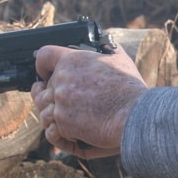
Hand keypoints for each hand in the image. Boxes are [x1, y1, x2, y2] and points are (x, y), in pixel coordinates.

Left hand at [32, 45, 147, 156]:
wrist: (135, 115)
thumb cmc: (130, 89)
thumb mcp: (120, 60)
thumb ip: (106, 49)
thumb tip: (104, 44)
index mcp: (73, 61)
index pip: (44, 56)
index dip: (42, 66)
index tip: (45, 74)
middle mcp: (62, 80)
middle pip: (42, 89)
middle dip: (51, 97)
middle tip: (63, 103)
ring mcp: (61, 102)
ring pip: (44, 110)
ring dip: (54, 116)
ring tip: (68, 121)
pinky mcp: (63, 124)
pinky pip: (51, 130)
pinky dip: (60, 134)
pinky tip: (70, 134)